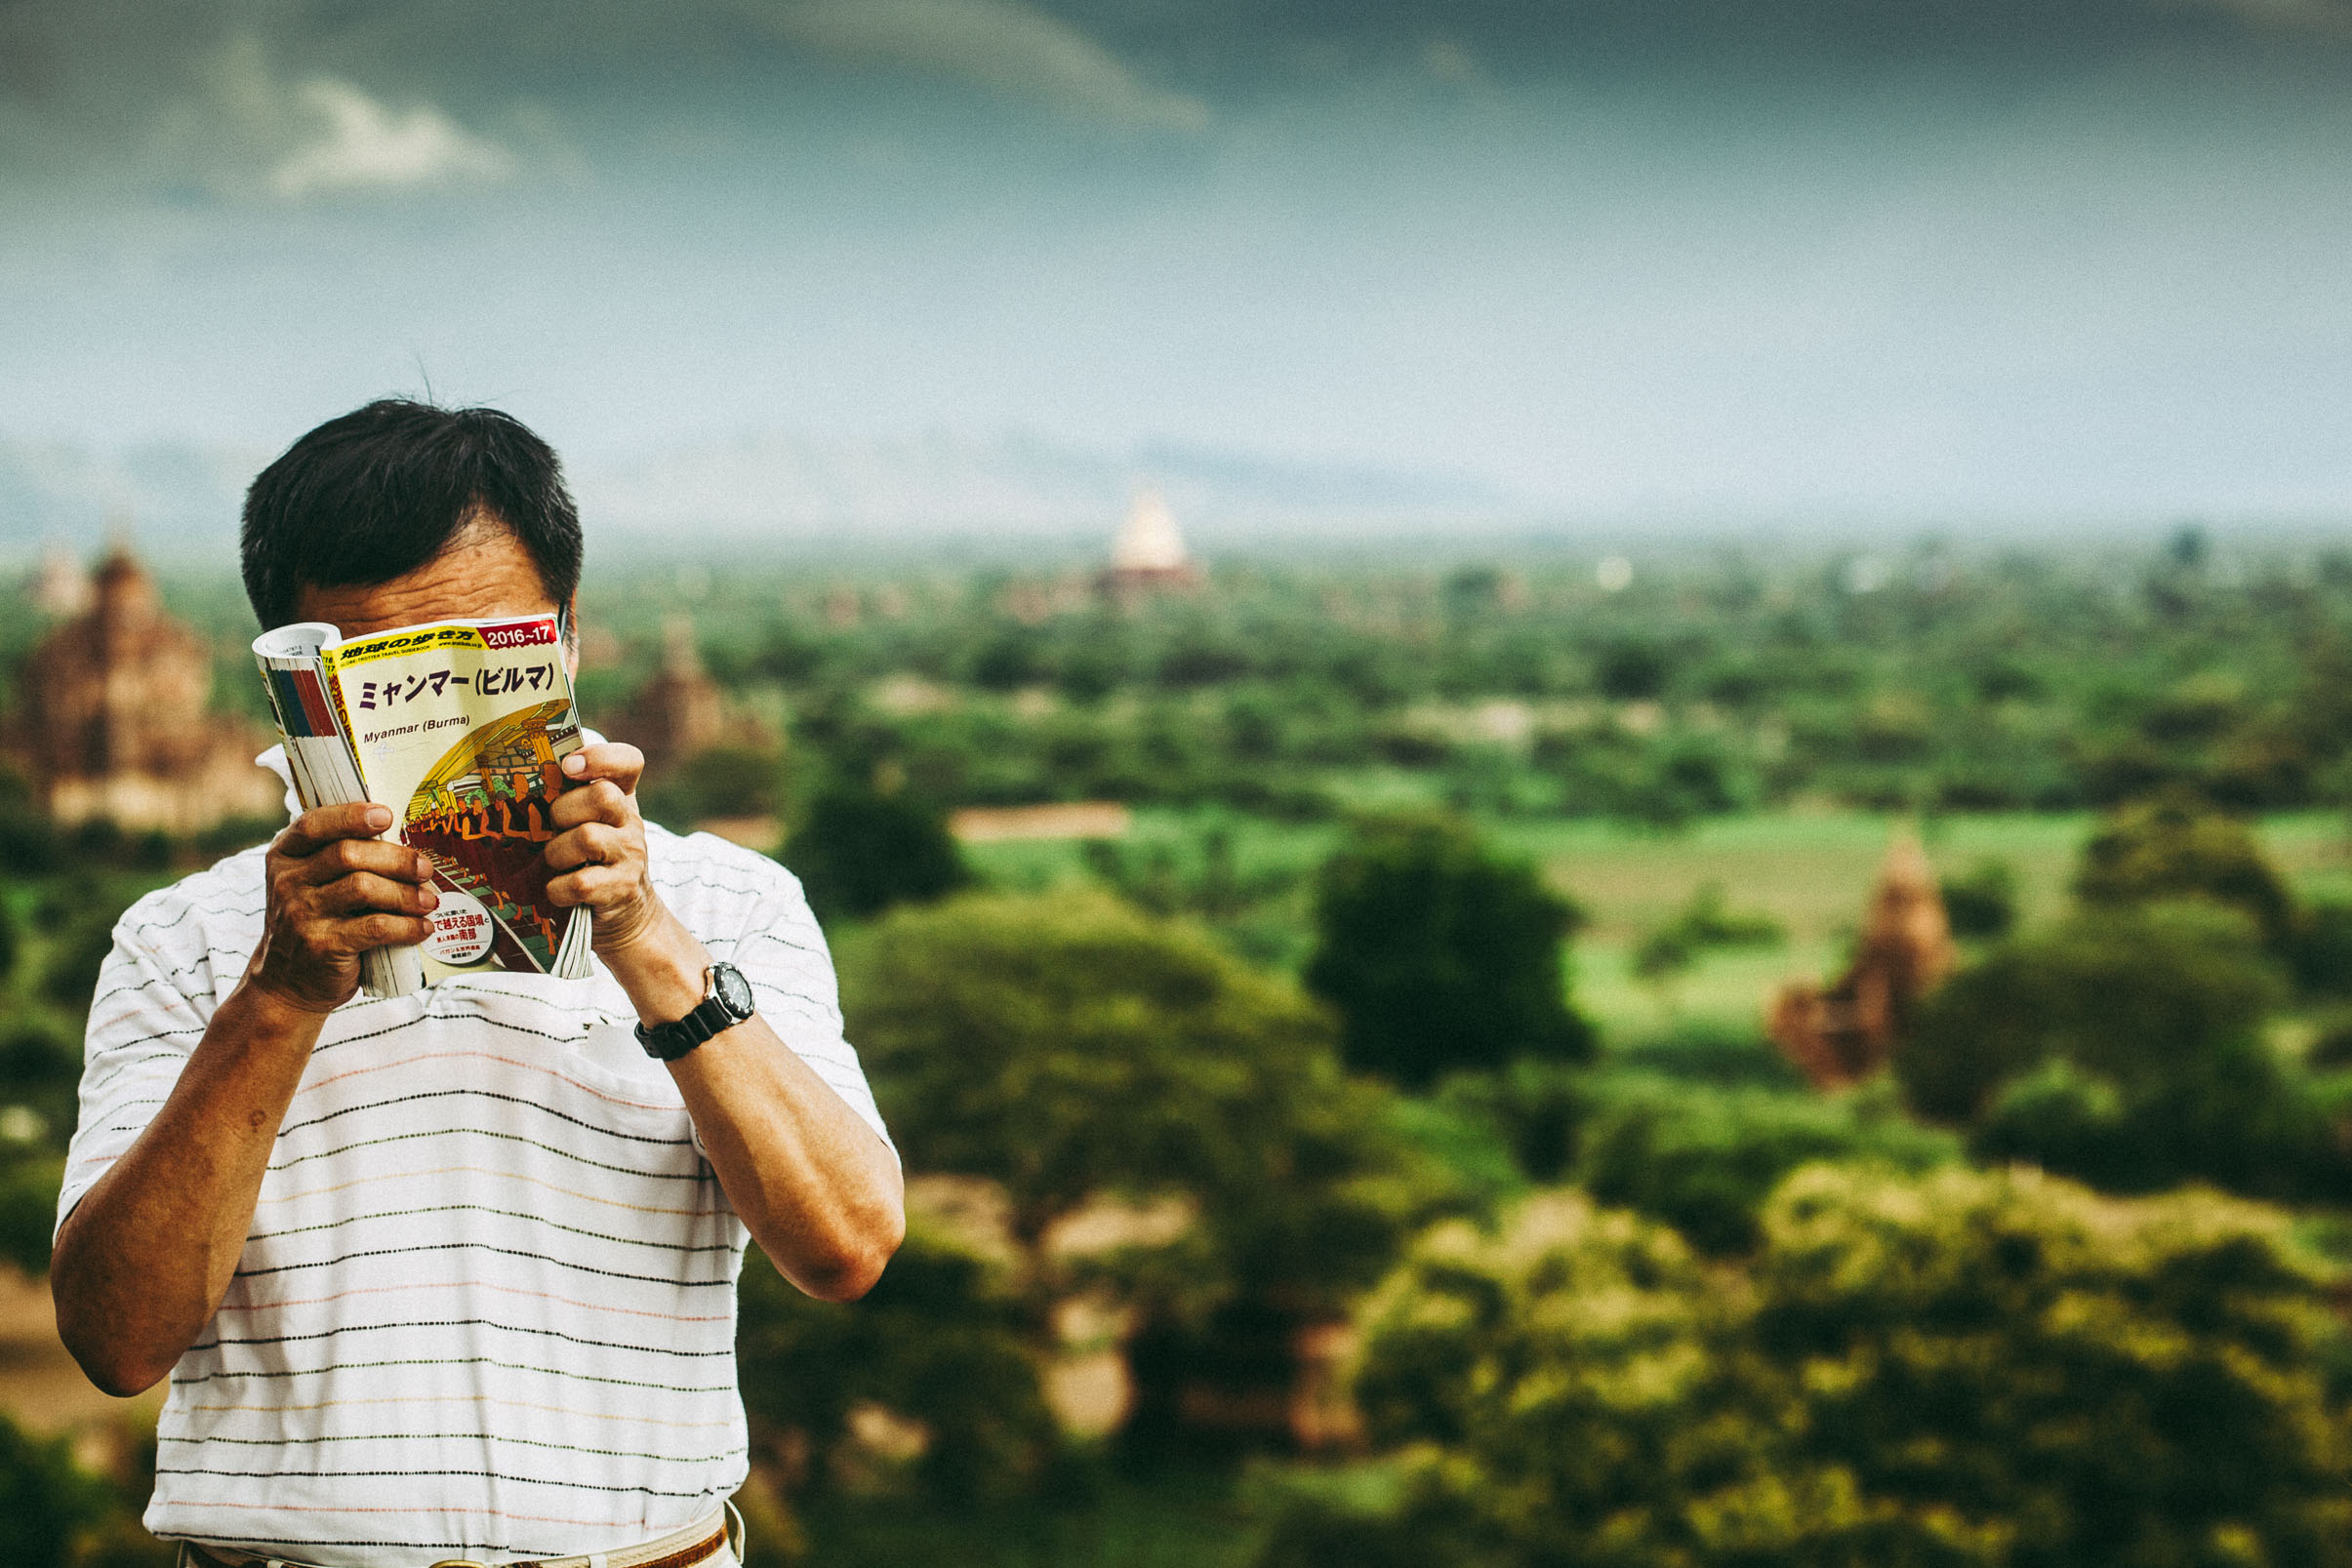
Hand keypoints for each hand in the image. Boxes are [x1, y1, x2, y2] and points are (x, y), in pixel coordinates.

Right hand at [249, 804, 438, 1013]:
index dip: (351, 816)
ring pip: (364, 888)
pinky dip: (406, 926)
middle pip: (348, 854)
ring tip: (430, 901)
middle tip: (425, 869)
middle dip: (396, 859)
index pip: (313, 825)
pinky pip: (374, 927)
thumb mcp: (312, 885)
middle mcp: (287, 882)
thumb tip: (409, 847)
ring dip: (406, 894)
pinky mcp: (321, 946)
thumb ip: (342, 860)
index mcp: (285, 856)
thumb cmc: (315, 923)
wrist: (287, 983)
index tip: (387, 816)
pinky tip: (422, 927)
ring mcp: (300, 915)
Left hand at [546, 741, 664, 953]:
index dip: (600, 757)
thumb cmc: (588, 861)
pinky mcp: (623, 889)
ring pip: (588, 838)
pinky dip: (558, 889)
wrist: (625, 915)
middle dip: (564, 811)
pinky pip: (581, 882)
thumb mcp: (583, 823)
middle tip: (553, 829)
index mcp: (621, 798)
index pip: (628, 762)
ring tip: (554, 863)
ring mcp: (631, 855)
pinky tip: (558, 892)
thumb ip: (563, 799)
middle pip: (602, 796)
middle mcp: (631, 822)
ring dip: (557, 853)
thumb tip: (507, 782)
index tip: (568, 767)